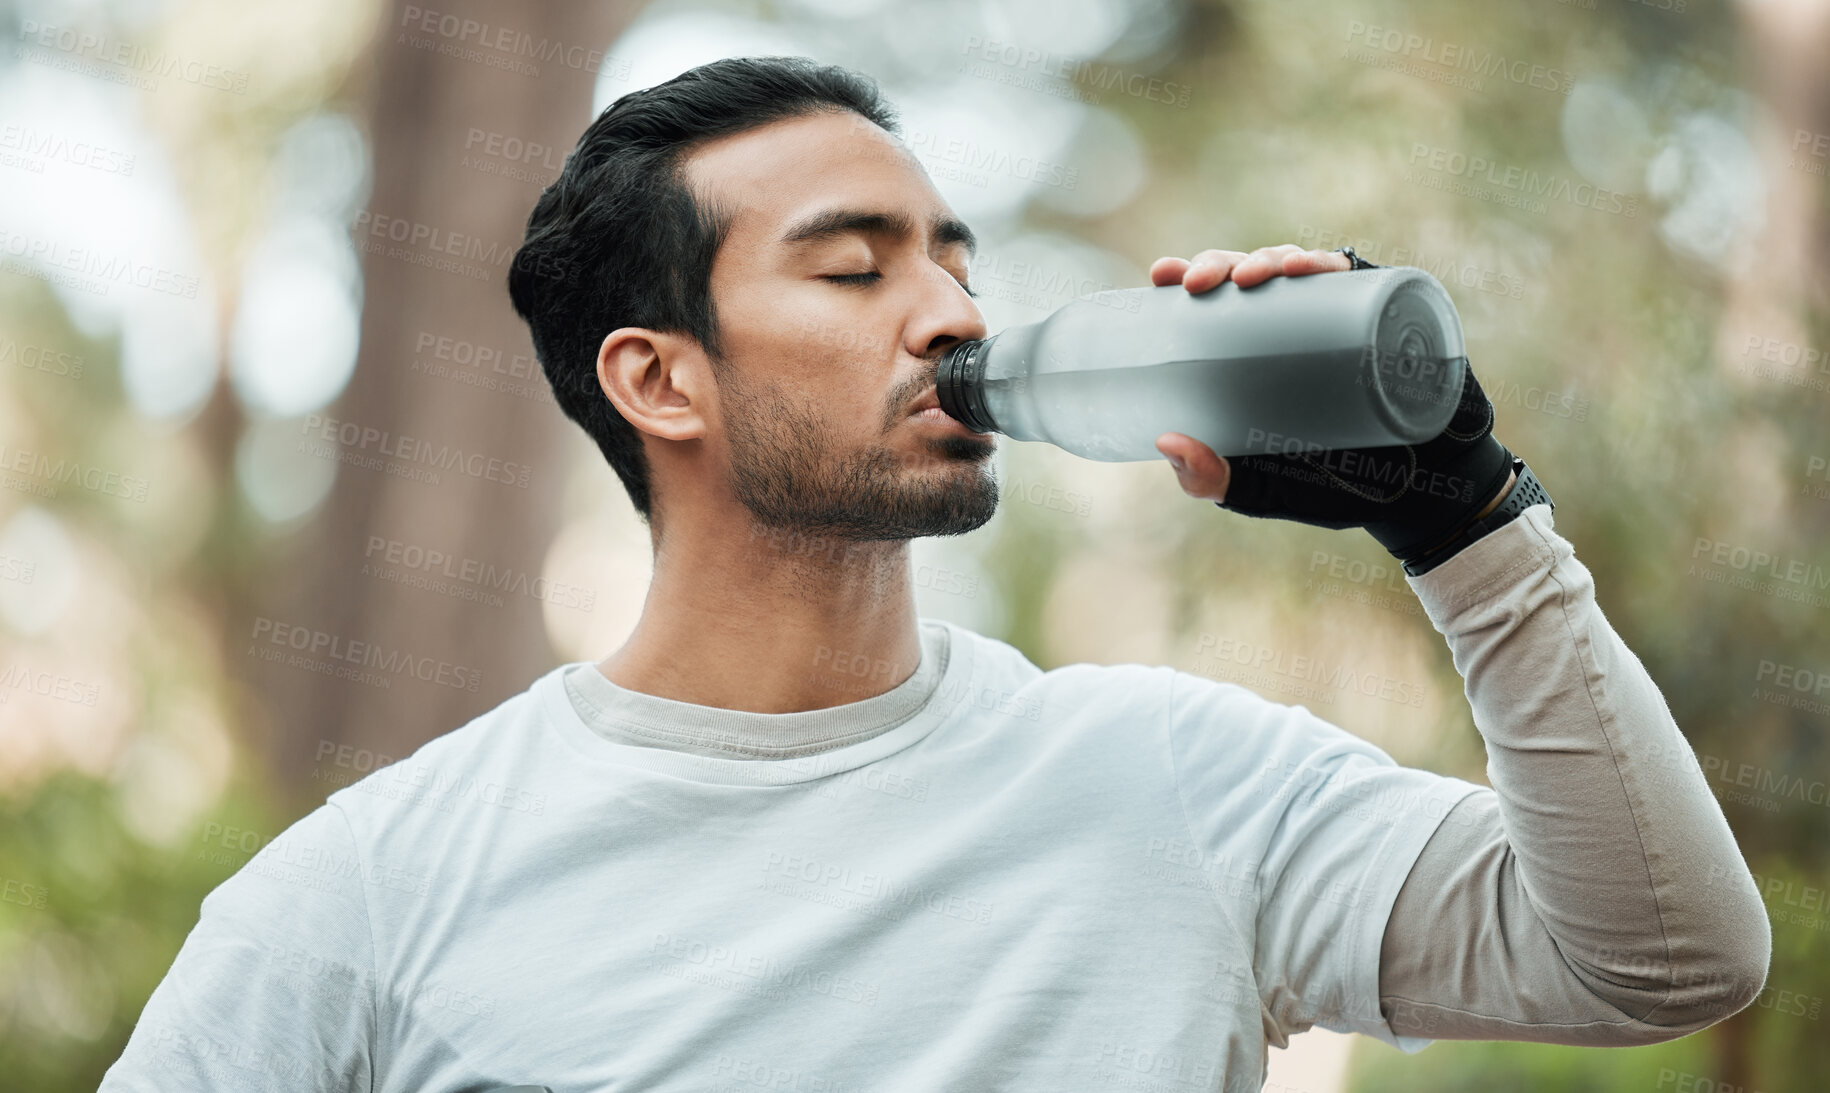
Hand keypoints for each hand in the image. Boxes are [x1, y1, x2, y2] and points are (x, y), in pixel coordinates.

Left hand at [1146, 244, 1354, 501]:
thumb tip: (1168, 443)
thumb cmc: (1322, 483)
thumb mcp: (1253, 486)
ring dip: (1267, 259)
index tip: (1162, 275)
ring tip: (1250, 277)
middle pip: (1244, 274)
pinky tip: (1305, 270)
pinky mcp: (1373, 317)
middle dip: (1218, 264)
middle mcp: (1285, 326)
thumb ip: (1207, 477)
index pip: (1210, 302)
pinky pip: (1350, 278)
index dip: (1183, 275)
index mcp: (1246, 351)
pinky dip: (1326, 265)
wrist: (1407, 492)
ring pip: (1291, 267)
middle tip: (1199, 284)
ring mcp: (1329, 318)